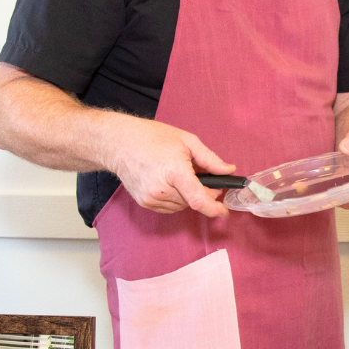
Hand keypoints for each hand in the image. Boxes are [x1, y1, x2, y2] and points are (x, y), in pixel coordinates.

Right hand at [112, 118, 234, 217]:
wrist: (119, 143)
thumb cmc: (151, 138)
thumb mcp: (186, 141)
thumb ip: (210, 159)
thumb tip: (228, 170)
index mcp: (175, 172)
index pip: (199, 200)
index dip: (214, 209)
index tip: (224, 211)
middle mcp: (162, 189)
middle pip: (192, 202)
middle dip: (202, 193)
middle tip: (201, 177)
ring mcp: (151, 198)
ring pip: (181, 206)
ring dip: (187, 196)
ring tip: (181, 176)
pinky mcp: (144, 202)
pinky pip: (168, 207)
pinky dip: (175, 199)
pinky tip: (169, 183)